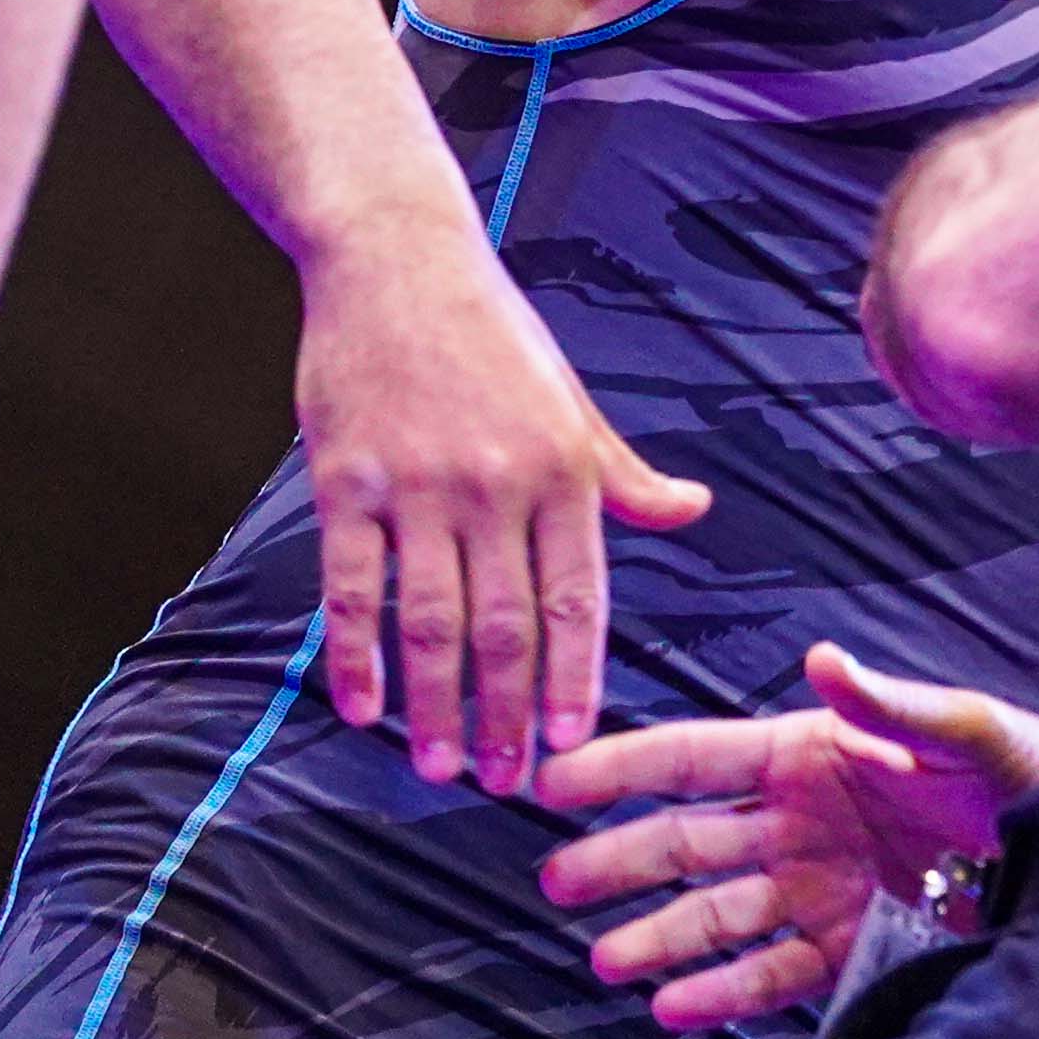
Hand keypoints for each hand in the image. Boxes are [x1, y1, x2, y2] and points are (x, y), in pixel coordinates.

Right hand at [297, 221, 708, 796]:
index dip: (575, 677)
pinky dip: (357, 656)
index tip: (571, 743)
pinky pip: (354, 586)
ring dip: (437, 705)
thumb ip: (623, 474)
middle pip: (506, 626)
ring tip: (439, 765)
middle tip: (504, 781)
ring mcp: (419, 484)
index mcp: (564, 468)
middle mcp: (497, 483)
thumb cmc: (493, 333)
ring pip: (432, 620)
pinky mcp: (347, 480)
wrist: (397, 258)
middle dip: (506, 714)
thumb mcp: (573, 401)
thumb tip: (691, 512)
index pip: (578, 597)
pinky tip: (364, 709)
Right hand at [529, 641, 1038, 1028]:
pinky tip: (673, 1005)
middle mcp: (798, 822)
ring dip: (660, 934)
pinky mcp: (847, 946)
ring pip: (717, 914)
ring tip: (604, 958)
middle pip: (689, 841)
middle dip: (621, 859)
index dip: (624, 767)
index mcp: (812, 752)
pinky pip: (770, 972)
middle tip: (556, 881)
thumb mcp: (966, 728)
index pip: (696, 758)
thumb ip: (889, 702)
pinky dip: (722, 991)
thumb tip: (823, 657)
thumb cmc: (1028, 774)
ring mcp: (816, 888)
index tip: (556, 778)